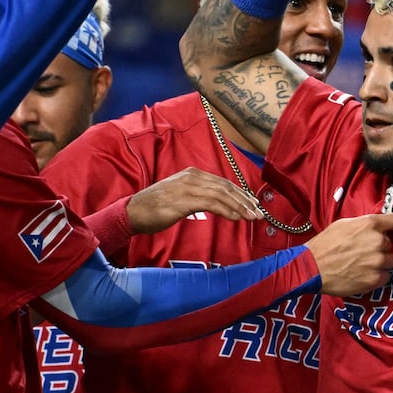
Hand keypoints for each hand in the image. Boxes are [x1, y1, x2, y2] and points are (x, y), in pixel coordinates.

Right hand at [126, 167, 263, 233]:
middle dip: (245, 201)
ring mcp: (188, 187)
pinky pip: (212, 204)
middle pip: (227, 188)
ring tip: (252, 217)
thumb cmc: (156, 207)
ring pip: (223, 195)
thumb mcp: (180, 196)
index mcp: (193, 174)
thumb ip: (199, 196)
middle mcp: (193, 177)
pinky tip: (237, 218)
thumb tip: (219, 204)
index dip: (241, 194)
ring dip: (241, 207)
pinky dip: (228, 210)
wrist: (132, 212)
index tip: (253, 204)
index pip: (223, 183)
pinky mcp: (185, 199)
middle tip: (259, 213)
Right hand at [306, 208, 392, 295]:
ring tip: (358, 265)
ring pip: (389, 262)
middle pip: (390, 246)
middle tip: (359, 253)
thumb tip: (378, 229)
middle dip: (379, 249)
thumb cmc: (324, 244)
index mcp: (370, 224)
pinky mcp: (375, 279)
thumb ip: (365, 225)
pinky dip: (376, 277)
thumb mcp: (344, 225)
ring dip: (378, 264)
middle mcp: (378, 241)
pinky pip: (385, 277)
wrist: (311, 268)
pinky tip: (359, 275)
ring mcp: (378, 261)